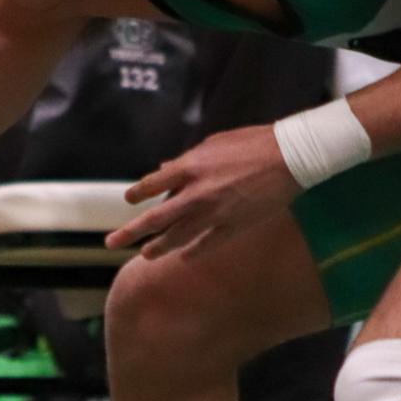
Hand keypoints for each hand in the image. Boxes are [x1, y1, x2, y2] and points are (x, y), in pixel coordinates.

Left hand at [106, 125, 300, 262]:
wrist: (289, 158)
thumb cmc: (252, 143)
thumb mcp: (214, 143)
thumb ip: (188, 159)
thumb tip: (166, 168)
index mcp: (190, 167)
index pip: (153, 183)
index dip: (138, 193)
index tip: (130, 200)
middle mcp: (196, 193)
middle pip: (156, 218)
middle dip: (131, 232)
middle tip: (111, 243)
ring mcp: (213, 213)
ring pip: (177, 236)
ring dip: (158, 247)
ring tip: (144, 255)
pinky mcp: (232, 226)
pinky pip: (206, 244)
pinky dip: (193, 252)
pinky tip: (184, 257)